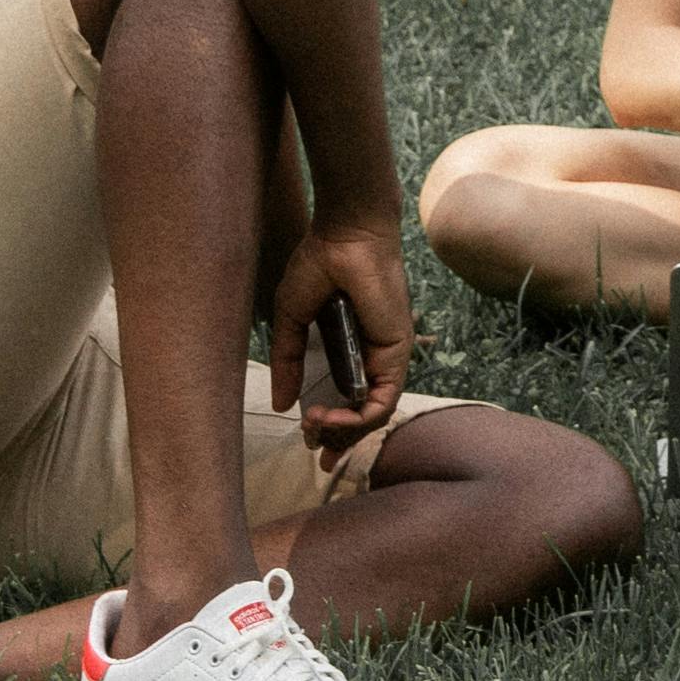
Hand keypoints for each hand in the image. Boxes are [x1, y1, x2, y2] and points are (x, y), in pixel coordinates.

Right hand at [269, 204, 413, 452]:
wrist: (346, 233)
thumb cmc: (320, 265)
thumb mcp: (294, 319)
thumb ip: (289, 361)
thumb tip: (281, 403)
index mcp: (350, 349)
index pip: (346, 401)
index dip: (329, 427)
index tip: (308, 439)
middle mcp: (372, 357)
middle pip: (361, 415)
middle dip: (336, 439)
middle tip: (312, 446)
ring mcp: (387, 356)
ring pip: (372, 415)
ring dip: (342, 430)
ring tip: (313, 427)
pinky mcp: (397, 353)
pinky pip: (383, 401)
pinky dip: (357, 418)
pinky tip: (329, 417)